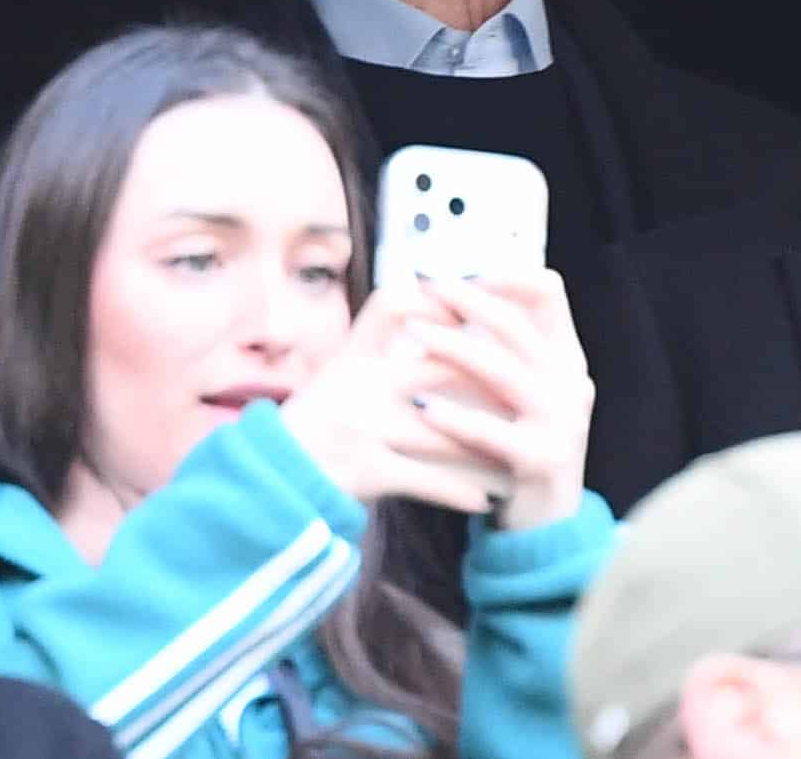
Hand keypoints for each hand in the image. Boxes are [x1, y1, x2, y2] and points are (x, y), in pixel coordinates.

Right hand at [279, 284, 513, 514]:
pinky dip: (458, 490)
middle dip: (487, 380)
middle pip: (438, 368)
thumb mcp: (336, 374)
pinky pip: (426, 480)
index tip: (476, 312)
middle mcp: (358, 385)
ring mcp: (363, 429)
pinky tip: (485, 497)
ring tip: (517, 449)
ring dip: (485, 445)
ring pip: (443, 431)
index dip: (436, 303)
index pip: (392, 306)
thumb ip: (377, 346)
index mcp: (351, 356)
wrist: (273, 480)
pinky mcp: (366, 472)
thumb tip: (429, 304)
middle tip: (526, 390)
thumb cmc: (316, 424)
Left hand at [402, 269, 595, 530]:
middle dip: (467, 302)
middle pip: (519, 325)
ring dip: (455, 347)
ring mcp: (563, 422)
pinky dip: (456, 417)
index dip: (505, 277)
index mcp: (568, 359)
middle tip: (424, 289)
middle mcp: (572, 383)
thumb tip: (451, 295)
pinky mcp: (542, 460)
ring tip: (414, 335)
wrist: (548, 526)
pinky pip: (492, 431)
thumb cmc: (520, 449)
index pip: (549, 292)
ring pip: (504, 370)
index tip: (461, 276)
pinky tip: (422, 408)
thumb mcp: (524, 395)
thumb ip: (502, 351)